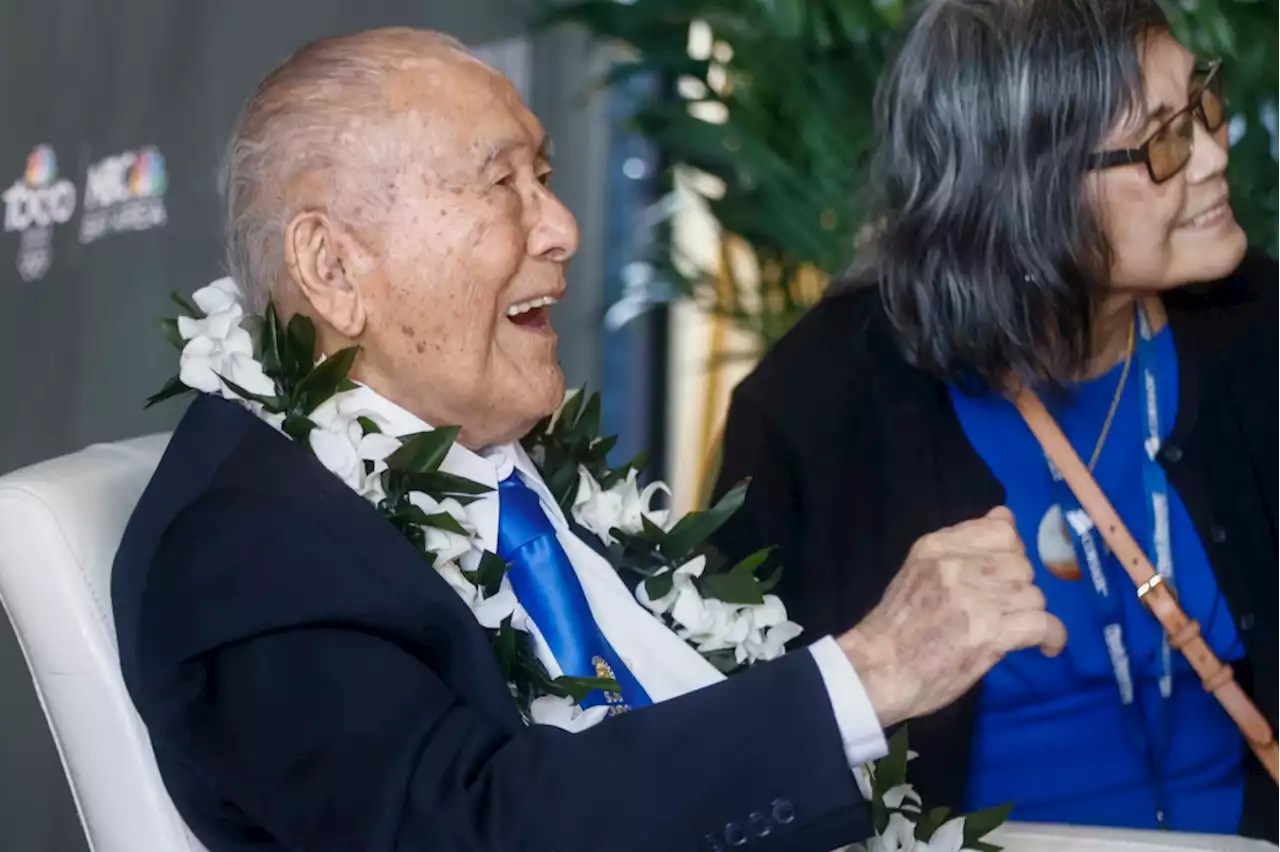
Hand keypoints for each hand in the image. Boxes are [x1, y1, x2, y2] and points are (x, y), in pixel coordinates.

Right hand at [837, 507, 1065, 727]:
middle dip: (1019, 588)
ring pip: (1033, 595)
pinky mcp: (990, 633)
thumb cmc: (896, 626)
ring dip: (1028, 615)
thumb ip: (959, 546)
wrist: (877, 671)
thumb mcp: (919, 570)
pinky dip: (1052, 637)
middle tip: (1005, 609)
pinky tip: (1047, 647)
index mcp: (935, 546)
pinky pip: (1043, 623)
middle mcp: (956, 566)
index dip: (1011, 552)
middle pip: (1021, 565)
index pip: (1001, 529)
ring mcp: (975, 599)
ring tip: (1014, 631)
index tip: (1002, 573)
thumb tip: (1004, 517)